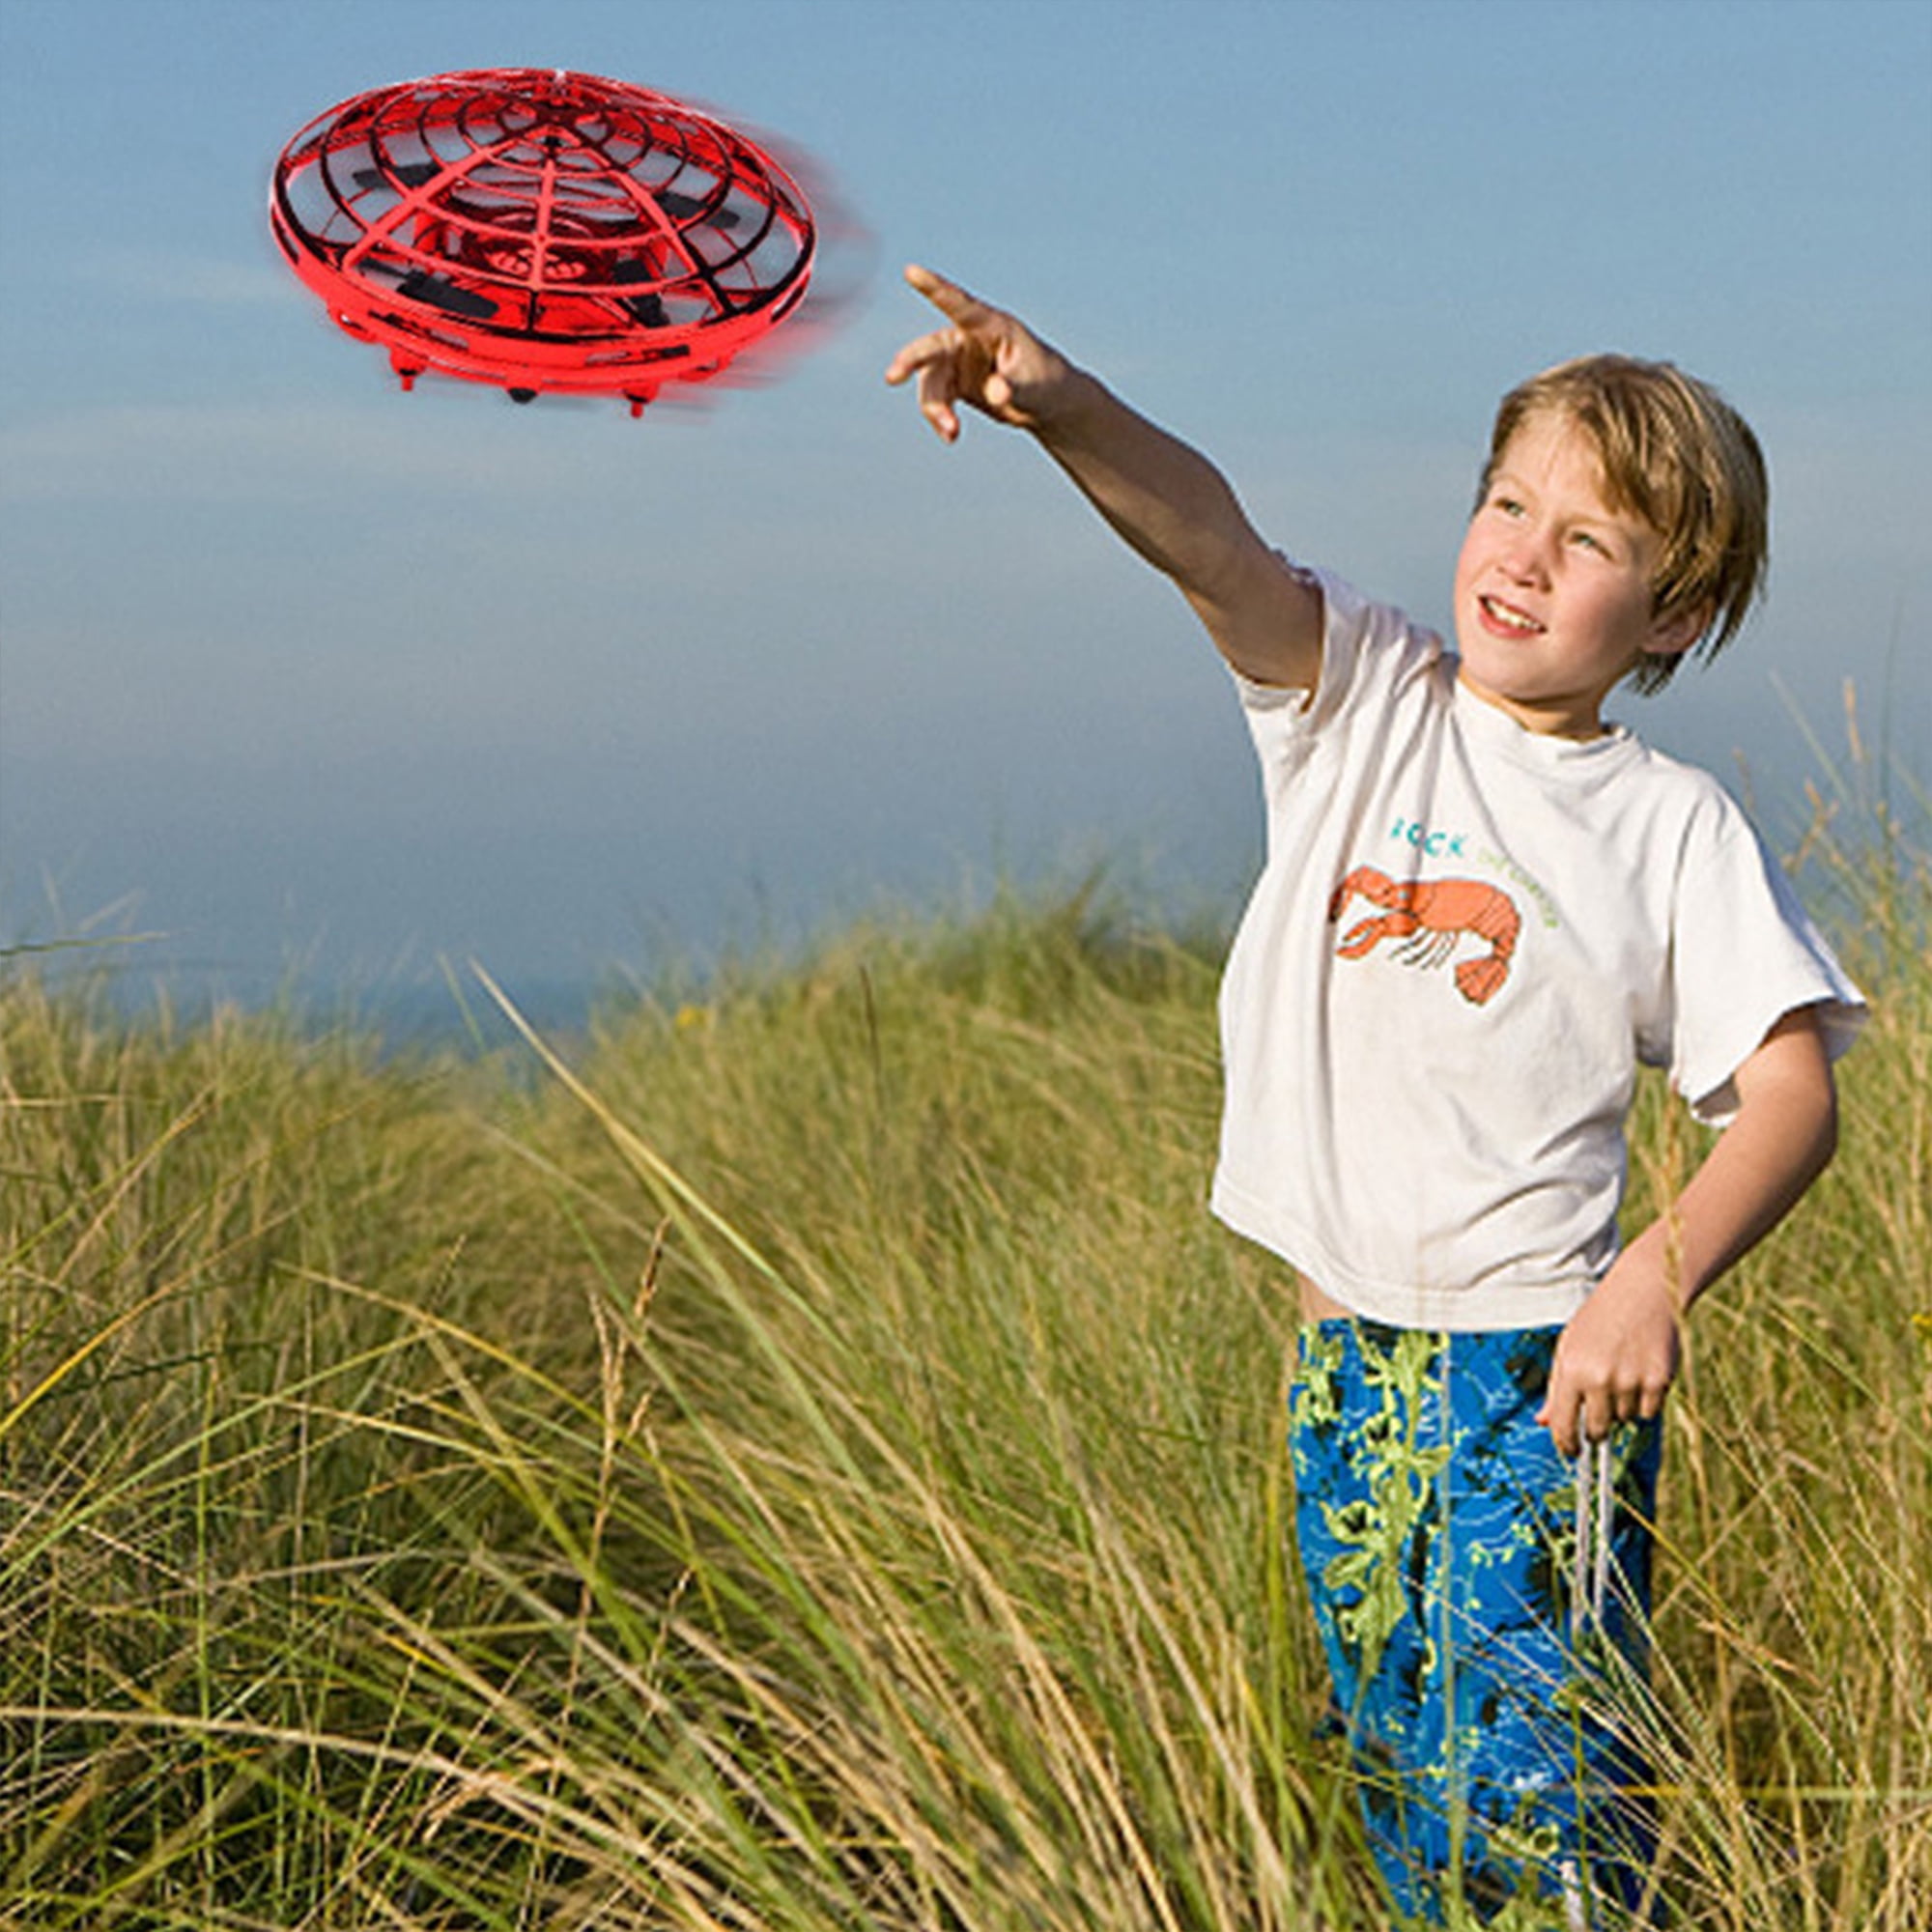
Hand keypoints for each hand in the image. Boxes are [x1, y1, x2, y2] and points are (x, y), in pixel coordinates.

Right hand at [883, 264, 1076, 441]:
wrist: (1045, 404)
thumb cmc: (1046, 383)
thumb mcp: (1033, 387)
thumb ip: (1012, 387)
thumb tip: (996, 394)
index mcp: (991, 327)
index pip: (960, 305)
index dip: (934, 288)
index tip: (911, 271)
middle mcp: (968, 339)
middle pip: (932, 347)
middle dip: (911, 361)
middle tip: (892, 377)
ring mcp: (958, 361)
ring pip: (930, 382)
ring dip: (935, 409)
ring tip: (952, 433)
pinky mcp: (954, 383)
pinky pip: (936, 400)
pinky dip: (940, 419)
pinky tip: (951, 436)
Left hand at [1538, 1252, 1681, 1457]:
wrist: (1644, 1291)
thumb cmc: (1601, 1319)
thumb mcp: (1568, 1346)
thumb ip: (1557, 1387)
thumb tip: (1542, 1422)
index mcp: (1571, 1370)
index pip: (1564, 1424)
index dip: (1566, 1444)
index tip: (1570, 1452)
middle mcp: (1600, 1379)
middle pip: (1596, 1430)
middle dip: (1596, 1426)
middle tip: (1600, 1405)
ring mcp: (1631, 1382)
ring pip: (1625, 1420)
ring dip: (1622, 1407)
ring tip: (1622, 1372)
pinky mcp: (1659, 1382)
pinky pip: (1649, 1412)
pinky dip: (1645, 1401)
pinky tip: (1641, 1373)